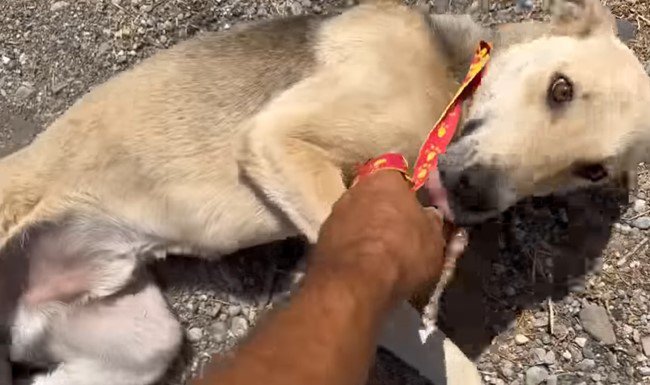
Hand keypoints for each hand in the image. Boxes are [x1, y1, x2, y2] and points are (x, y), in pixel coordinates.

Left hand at [309, 170, 446, 302]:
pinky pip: (343, 237)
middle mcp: (354, 188)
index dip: (406, 191)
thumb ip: (432, 222)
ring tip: (380, 253)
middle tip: (399, 232)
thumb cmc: (403, 252)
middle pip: (373, 195)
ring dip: (366, 229)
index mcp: (385, 178)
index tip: (413, 208)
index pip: (397, 173)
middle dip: (384, 210)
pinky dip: (352, 247)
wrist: (356, 283)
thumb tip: (430, 216)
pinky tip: (362, 265)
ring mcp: (334, 212)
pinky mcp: (320, 238)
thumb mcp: (434, 240)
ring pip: (356, 216)